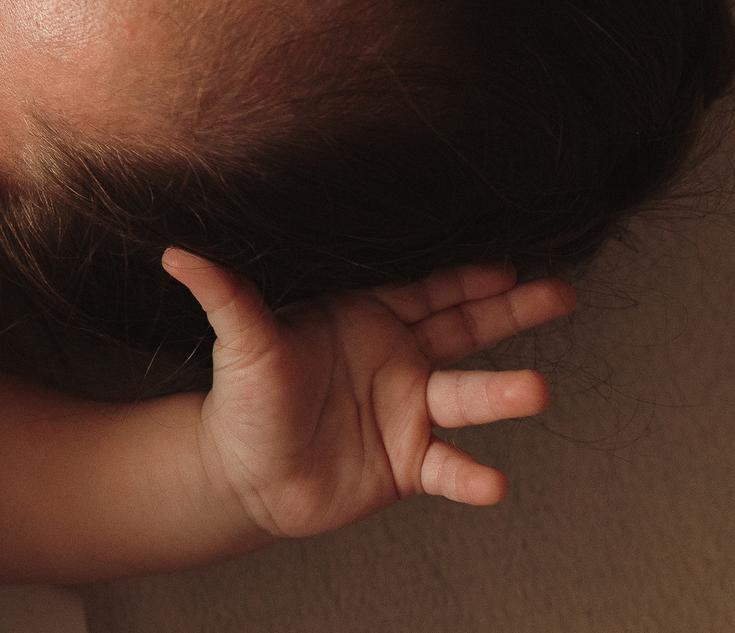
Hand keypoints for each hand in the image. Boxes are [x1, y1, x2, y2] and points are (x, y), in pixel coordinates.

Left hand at [166, 249, 576, 538]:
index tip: (508, 260)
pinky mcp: (409, 464)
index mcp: (368, 317)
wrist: (242, 473)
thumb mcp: (239, 342)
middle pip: (466, 329)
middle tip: (559, 294)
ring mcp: (411, 411)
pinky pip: (447, 468)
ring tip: (535, 388)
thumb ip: (223, 296)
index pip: (427, 288)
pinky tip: (494, 484)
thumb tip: (174, 250)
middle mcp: (401, 359)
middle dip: (512, 312)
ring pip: (466, 397)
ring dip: (501, 394)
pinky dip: (470, 476)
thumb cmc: (245, 397)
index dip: (467, 276)